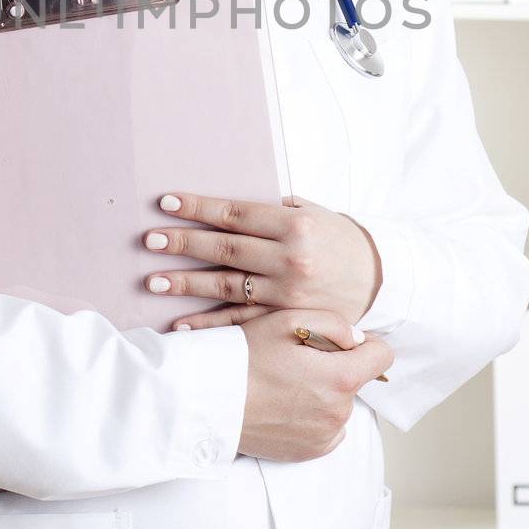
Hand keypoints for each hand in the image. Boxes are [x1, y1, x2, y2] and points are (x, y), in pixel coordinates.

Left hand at [143, 191, 382, 330]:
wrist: (379, 279)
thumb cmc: (339, 238)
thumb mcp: (313, 212)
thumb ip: (273, 208)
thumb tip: (227, 204)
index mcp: (294, 225)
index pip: (236, 214)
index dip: (199, 208)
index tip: (167, 203)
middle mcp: (290, 259)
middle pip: (225, 250)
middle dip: (183, 244)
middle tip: (149, 240)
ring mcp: (287, 294)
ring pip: (227, 287)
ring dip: (187, 284)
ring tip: (154, 281)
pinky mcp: (287, 320)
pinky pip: (241, 322)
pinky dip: (209, 324)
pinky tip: (181, 324)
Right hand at [237, 309, 394, 460]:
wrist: (209, 399)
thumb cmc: (246, 355)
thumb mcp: (288, 320)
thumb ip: (335, 324)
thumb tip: (357, 340)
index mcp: (340, 377)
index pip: (383, 356)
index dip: (365, 345)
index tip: (340, 343)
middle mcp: (340, 412)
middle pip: (357, 381)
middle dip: (336, 368)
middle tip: (297, 362)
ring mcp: (326, 436)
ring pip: (340, 404)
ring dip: (323, 393)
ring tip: (285, 385)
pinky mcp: (310, 452)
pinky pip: (327, 429)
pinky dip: (313, 417)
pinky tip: (285, 406)